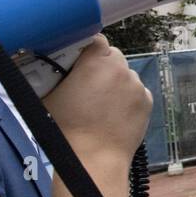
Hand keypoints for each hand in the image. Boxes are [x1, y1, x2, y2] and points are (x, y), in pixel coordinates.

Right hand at [44, 35, 152, 164]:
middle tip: (87, 82)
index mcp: (96, 62)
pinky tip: (113, 112)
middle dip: (101, 65)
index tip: (80, 57)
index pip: (96, 39)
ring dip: (115, 81)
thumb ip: (53, 72)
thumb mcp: (48, 93)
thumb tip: (47, 61)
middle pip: (113, 55)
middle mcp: (121, 70)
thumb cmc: (67, 128)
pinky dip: (127, 97)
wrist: (94, 157)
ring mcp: (137, 86)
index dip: (87, 47)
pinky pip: (137, 91)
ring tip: (100, 102)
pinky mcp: (148, 101)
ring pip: (125, 74)